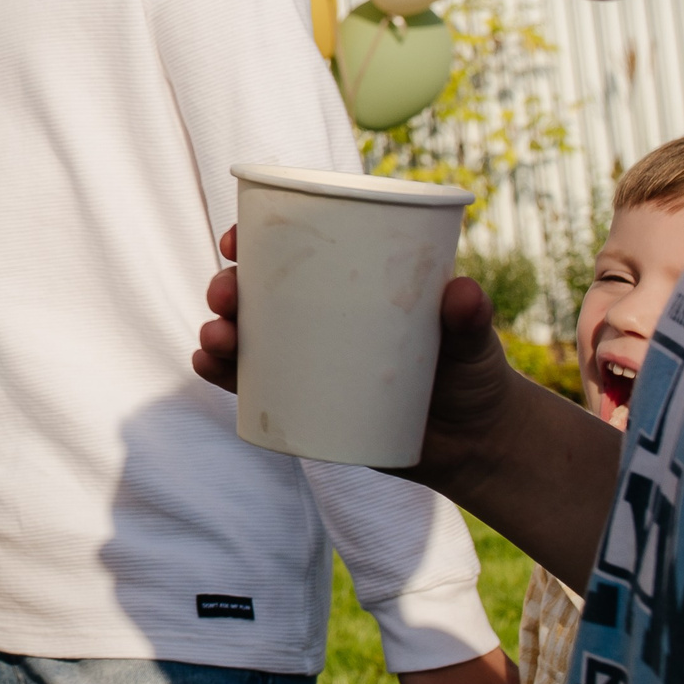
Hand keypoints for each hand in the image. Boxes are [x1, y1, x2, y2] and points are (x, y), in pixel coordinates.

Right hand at [196, 224, 617, 582]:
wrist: (477, 446)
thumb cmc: (475, 377)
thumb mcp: (474, 343)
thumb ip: (470, 321)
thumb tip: (462, 292)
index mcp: (348, 285)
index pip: (291, 252)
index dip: (251, 238)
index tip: (234, 239)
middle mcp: (317, 318)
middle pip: (256, 292)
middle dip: (226, 287)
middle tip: (226, 297)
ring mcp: (307, 361)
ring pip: (245, 336)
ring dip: (217, 330)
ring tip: (216, 339)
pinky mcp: (303, 403)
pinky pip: (250, 385)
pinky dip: (221, 372)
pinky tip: (206, 364)